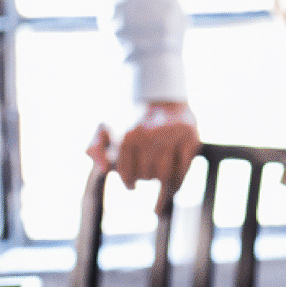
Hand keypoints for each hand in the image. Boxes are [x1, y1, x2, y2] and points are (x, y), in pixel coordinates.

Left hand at [85, 100, 201, 211]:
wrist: (162, 99)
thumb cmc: (130, 120)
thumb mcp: (106, 128)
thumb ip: (94, 147)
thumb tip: (103, 169)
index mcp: (128, 134)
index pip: (126, 173)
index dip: (128, 181)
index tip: (131, 185)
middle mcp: (150, 134)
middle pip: (147, 175)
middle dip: (145, 178)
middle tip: (146, 173)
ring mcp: (173, 135)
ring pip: (166, 176)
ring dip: (162, 184)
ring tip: (159, 181)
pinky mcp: (191, 137)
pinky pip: (184, 170)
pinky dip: (178, 183)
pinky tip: (173, 187)